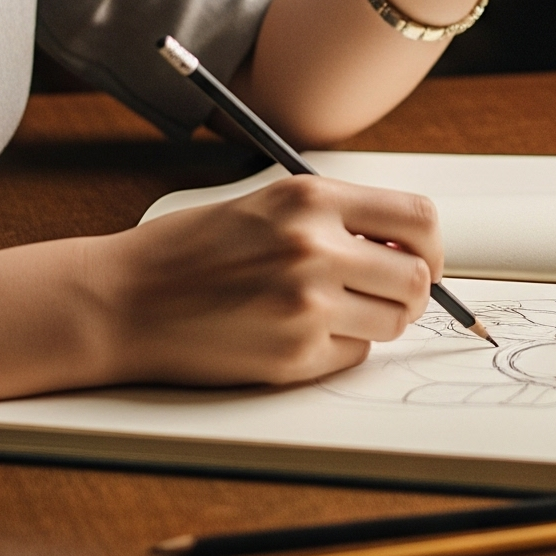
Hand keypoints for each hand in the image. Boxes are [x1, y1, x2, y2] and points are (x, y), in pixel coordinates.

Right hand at [89, 178, 440, 386]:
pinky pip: (352, 356)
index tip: (421, 257)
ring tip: (331, 311)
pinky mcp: (292, 356)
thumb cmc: (191, 250)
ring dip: (376, 321)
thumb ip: (335, 218)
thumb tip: (404, 246)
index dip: (430, 244)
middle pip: (416, 279)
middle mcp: (314, 248)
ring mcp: (305, 305)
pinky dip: (339, 349)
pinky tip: (296, 333)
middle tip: (385, 295)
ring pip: (392, 322)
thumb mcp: (268, 205)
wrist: (124, 300)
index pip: (418, 217)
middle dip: (412, 292)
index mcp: (310, 199)